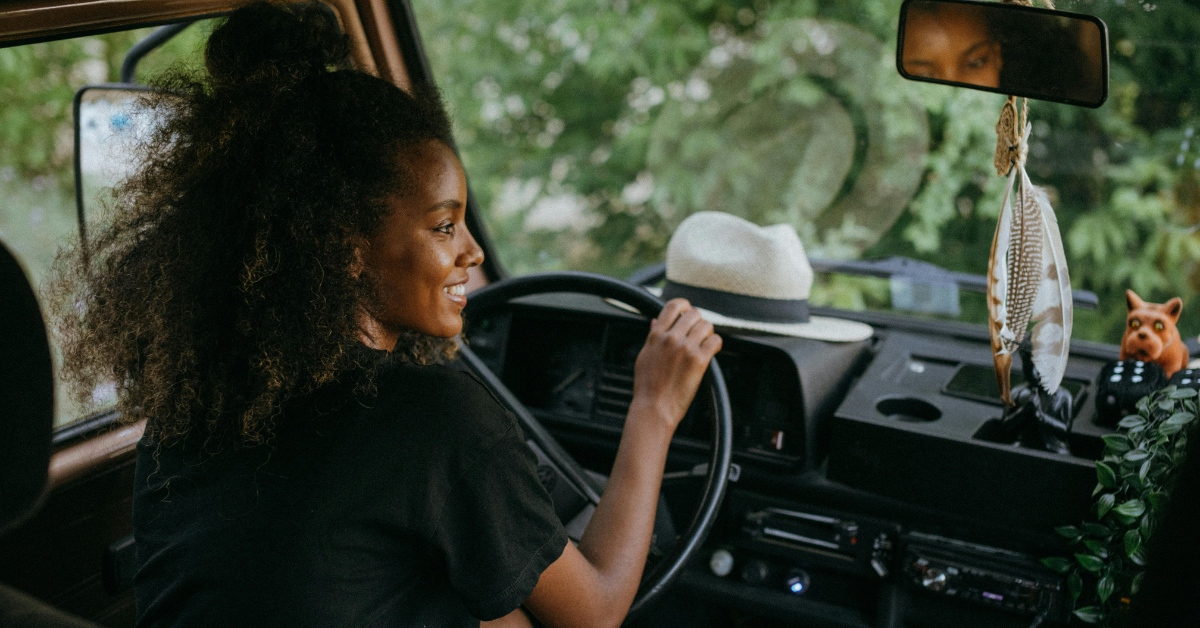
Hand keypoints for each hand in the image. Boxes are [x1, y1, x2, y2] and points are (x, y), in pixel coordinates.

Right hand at [630, 298, 722, 432]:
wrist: (654, 408)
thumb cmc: (647, 387)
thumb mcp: (644, 356)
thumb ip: (652, 337)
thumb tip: (656, 321)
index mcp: (656, 335)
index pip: (673, 306)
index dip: (684, 305)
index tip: (688, 311)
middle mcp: (671, 338)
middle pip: (693, 314)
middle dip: (698, 321)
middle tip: (698, 333)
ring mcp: (685, 348)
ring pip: (706, 325)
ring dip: (708, 333)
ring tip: (705, 344)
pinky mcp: (699, 360)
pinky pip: (716, 341)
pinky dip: (716, 344)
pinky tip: (711, 351)